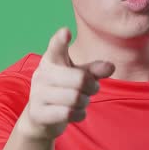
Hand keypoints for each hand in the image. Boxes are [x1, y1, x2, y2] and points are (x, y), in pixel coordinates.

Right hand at [18, 27, 114, 141]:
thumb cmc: (63, 90)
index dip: (60, 40)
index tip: (66, 32)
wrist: (41, 117)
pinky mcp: (38, 113)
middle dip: (92, 87)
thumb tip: (111, 67)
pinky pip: (68, 113)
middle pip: (80, 79)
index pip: (56, 47)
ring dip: (84, 102)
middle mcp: (42, 74)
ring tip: (81, 101)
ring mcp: (37, 94)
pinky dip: (79, 114)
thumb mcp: (78, 76)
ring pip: (75, 98)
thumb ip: (93, 70)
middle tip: (91, 89)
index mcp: (51, 59)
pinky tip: (76, 112)